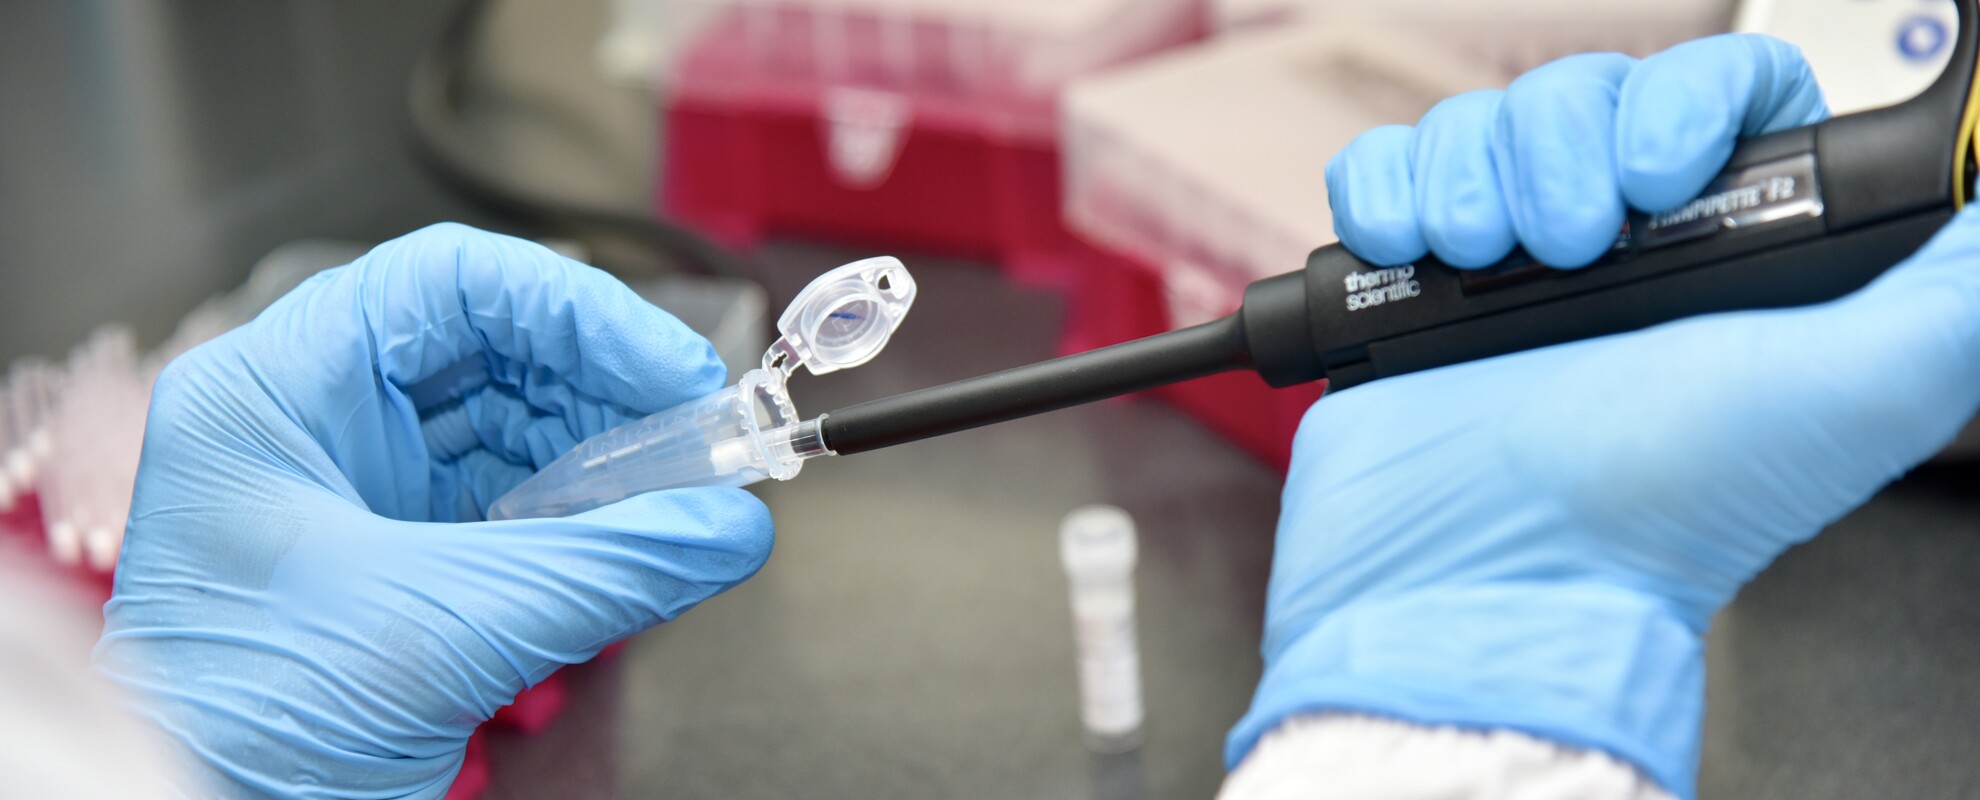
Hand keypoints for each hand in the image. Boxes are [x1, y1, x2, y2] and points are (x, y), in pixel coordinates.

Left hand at [94, 224, 773, 797]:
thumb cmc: (242, 730)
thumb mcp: (437, 633)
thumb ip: (601, 572)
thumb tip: (725, 527)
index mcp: (273, 394)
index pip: (446, 287)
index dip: (575, 314)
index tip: (668, 369)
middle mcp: (315, 423)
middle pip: (492, 351)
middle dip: (604, 390)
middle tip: (696, 435)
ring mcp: (360, 488)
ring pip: (512, 425)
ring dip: (607, 456)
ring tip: (682, 494)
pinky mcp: (405, 552)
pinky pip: (516, 502)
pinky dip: (588, 516)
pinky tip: (643, 535)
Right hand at [1233, 34, 1979, 797]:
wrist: (1486, 572)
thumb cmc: (1656, 506)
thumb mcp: (1856, 390)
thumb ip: (1951, 294)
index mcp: (1720, 262)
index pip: (1715, 95)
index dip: (1687, 103)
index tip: (1665, 177)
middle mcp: (1610, 257)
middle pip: (1583, 92)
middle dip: (1567, 145)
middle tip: (1571, 244)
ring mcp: (1496, 268)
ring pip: (1477, 120)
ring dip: (1473, 173)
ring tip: (1484, 260)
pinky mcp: (1397, 285)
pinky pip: (1379, 169)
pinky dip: (1388, 194)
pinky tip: (1418, 254)